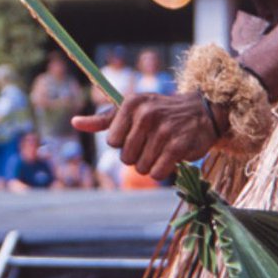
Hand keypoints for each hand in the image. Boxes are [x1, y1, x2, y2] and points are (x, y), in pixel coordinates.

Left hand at [72, 91, 217, 181]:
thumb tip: (75, 123)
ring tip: (163, 148)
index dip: (124, 143)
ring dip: (151, 164)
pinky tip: (171, 157)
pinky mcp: (178, 146)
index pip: (112, 141)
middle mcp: (146, 114)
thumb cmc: (160, 113)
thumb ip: (104, 119)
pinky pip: (157, 173)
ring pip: (141, 168)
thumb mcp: (132, 110)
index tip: (138, 133)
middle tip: (153, 142)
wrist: (201, 112)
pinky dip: (163, 171)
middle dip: (138, 156)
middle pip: (126, 157)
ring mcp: (163, 129)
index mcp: (131, 104)